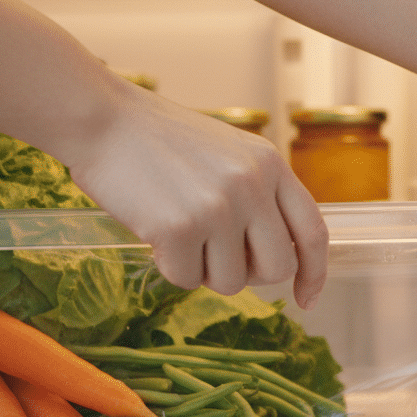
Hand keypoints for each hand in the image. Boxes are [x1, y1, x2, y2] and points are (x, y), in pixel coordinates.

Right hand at [60, 80, 328, 308]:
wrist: (102, 118)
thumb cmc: (159, 140)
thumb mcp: (229, 153)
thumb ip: (259, 195)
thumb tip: (278, 260)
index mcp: (271, 164)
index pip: (313, 231)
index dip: (314, 272)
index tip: (306, 298)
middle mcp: (253, 185)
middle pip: (277, 268)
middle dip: (249, 275)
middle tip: (216, 258)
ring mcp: (219, 206)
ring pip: (230, 282)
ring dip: (202, 270)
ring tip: (178, 231)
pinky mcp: (180, 227)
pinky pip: (185, 279)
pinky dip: (168, 266)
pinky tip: (154, 231)